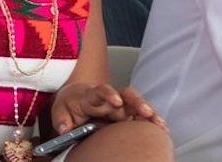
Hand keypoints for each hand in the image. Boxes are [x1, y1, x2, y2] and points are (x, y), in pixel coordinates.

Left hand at [50, 83, 167, 134]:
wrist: (74, 98)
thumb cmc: (68, 106)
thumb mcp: (60, 112)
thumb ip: (62, 121)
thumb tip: (65, 130)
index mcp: (91, 95)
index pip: (101, 91)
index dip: (109, 94)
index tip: (116, 101)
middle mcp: (109, 97)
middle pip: (126, 95)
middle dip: (137, 102)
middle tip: (146, 112)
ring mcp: (119, 104)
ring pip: (137, 104)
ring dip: (149, 112)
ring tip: (160, 124)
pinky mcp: (125, 112)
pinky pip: (140, 113)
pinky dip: (151, 120)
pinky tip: (161, 128)